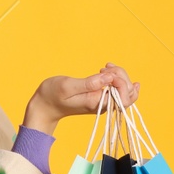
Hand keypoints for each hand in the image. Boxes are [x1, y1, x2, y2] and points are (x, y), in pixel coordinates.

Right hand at [22, 63, 138, 134]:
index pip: (124, 97)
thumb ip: (89, 83)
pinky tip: (108, 70)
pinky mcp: (101, 98)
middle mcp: (104, 105)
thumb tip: (109, 77)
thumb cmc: (52, 95)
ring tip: (105, 67)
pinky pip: (118, 90)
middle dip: (122, 76)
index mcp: (98, 104)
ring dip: (120, 76)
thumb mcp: (68, 86)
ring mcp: (103, 102)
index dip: (121, 82)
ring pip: (125, 91)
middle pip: (128, 93)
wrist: (45, 106)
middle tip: (105, 67)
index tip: (105, 71)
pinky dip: (116, 78)